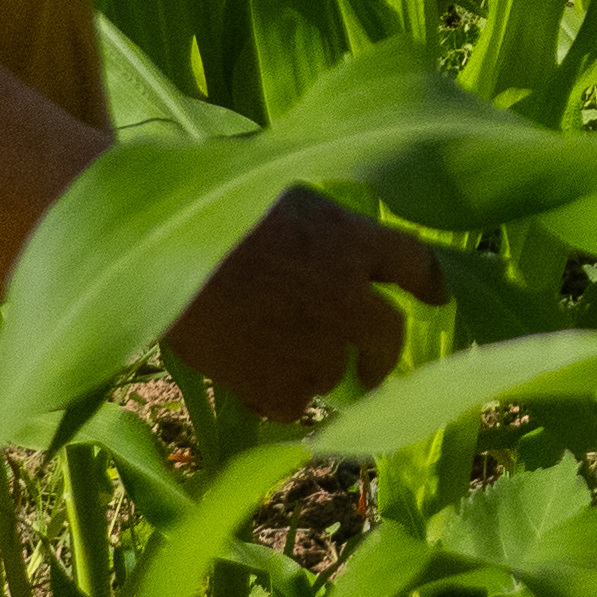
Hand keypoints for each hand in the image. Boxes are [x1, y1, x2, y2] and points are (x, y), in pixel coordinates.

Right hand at [164, 187, 431, 421]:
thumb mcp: (276, 192)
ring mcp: (317, 344)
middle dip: (382, 356)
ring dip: (312, 370)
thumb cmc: (209, 208)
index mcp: (350, 238)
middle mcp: (348, 295)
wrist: (159, 251)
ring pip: (332, 373)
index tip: (437, 296)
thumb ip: (312, 227)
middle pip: (389, 335)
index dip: (428, 282)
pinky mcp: (279, 383)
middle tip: (370, 371)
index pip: (414, 262)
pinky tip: (247, 378)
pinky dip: (273, 396)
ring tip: (272, 356)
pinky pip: (291, 403)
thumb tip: (322, 243)